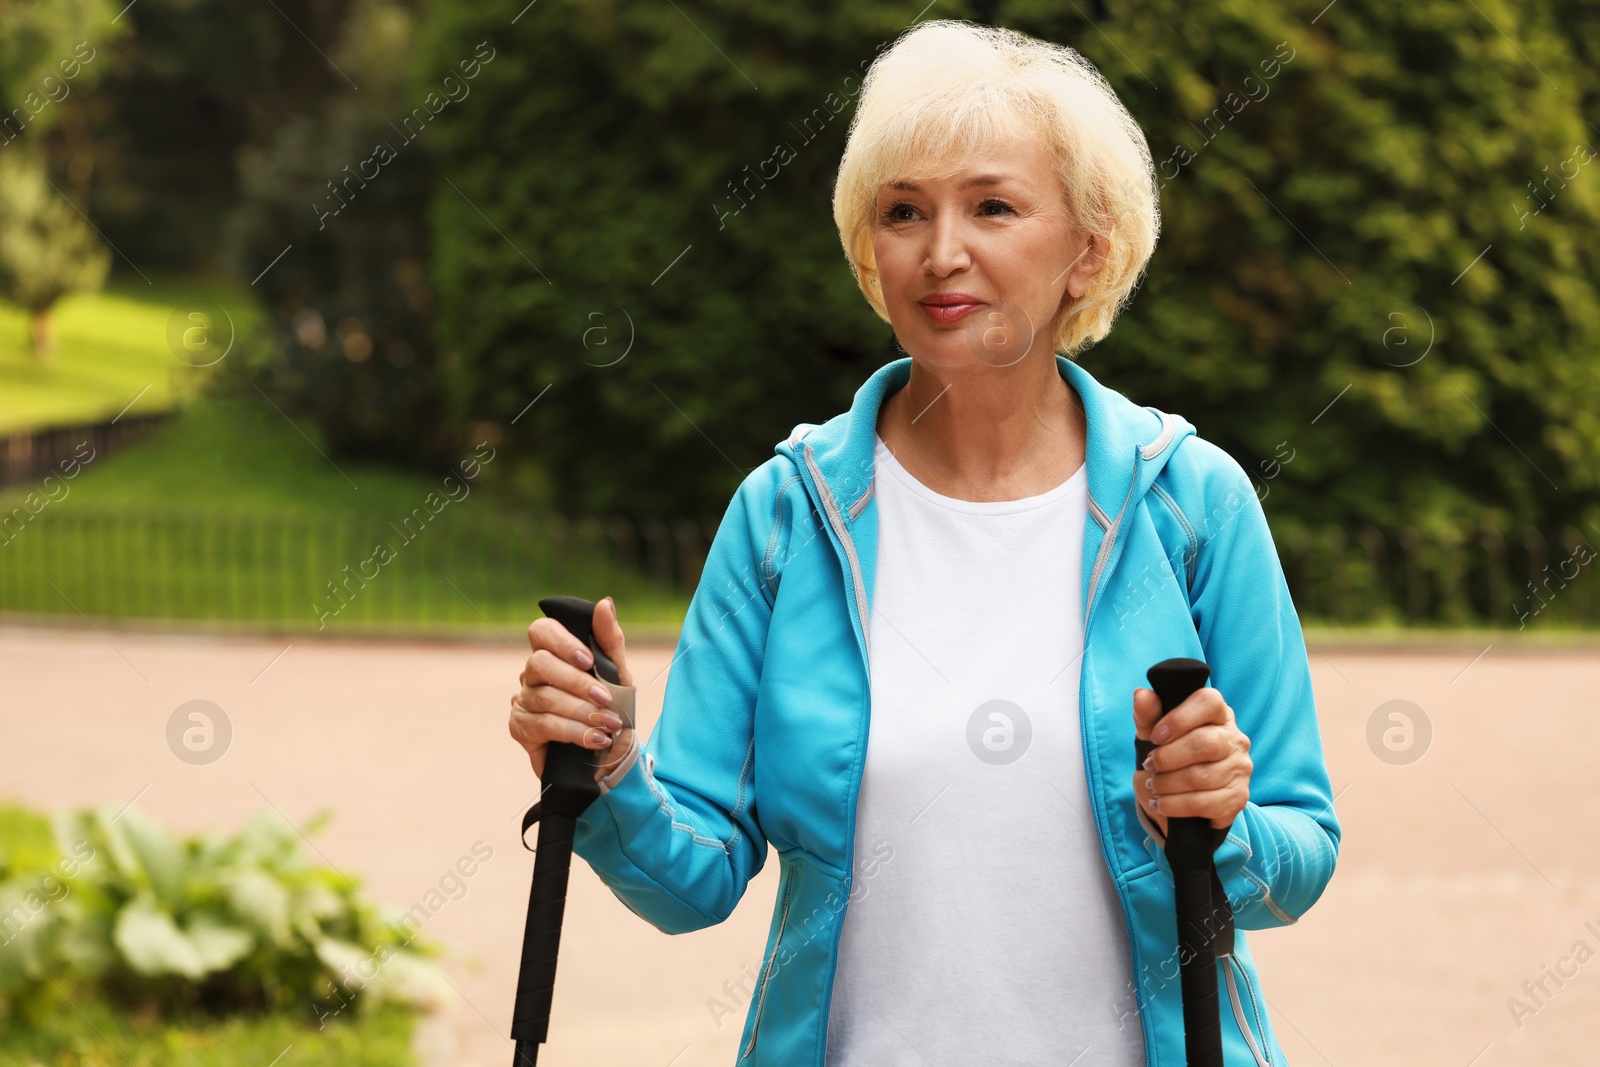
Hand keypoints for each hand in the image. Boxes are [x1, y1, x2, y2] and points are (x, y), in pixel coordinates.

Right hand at [509, 596, 635, 780]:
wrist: (611, 757)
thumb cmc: (611, 710)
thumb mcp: (618, 674)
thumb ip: (610, 640)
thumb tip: (605, 603)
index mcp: (554, 654)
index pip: (541, 630)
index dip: (562, 642)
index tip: (588, 660)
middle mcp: (532, 674)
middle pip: (541, 663)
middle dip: (578, 682)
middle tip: (606, 698)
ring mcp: (523, 700)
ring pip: (546, 697)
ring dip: (583, 711)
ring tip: (610, 724)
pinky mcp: (520, 728)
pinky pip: (544, 724)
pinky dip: (576, 732)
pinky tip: (596, 740)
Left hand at [1131, 685, 1251, 834]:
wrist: (1182, 797)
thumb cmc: (1171, 756)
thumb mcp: (1155, 734)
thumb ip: (1148, 715)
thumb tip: (1141, 695)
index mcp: (1218, 714)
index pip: (1209, 702)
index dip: (1179, 718)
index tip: (1155, 736)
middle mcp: (1235, 738)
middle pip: (1205, 743)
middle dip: (1168, 757)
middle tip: (1148, 765)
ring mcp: (1240, 768)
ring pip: (1202, 777)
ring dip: (1167, 784)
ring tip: (1152, 785)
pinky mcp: (1238, 797)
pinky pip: (1205, 803)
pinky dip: (1175, 805)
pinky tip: (1161, 803)